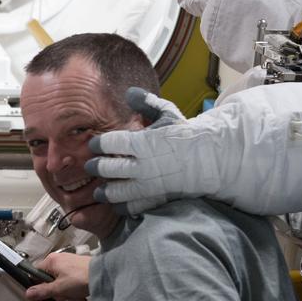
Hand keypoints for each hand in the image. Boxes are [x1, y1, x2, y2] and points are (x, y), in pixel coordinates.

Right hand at [24, 252, 91, 300]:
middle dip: (56, 293)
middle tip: (64, 298)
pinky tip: (82, 295)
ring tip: (77, 297)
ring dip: (67, 294)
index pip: (35, 275)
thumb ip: (42, 292)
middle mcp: (58, 259)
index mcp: (50, 261)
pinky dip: (75, 290)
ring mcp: (69, 263)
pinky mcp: (79, 268)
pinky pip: (70, 281)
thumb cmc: (79, 280)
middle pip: (48, 281)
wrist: (104, 275)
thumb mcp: (58, 289)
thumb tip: (27, 294)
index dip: (35, 290)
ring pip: (60, 283)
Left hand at [86, 87, 219, 215]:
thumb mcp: (167, 114)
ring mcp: (150, 184)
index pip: (111, 143)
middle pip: (110, 168)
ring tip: (98, 191)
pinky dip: (123, 207)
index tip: (94, 145)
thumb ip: (146, 103)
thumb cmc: (186, 134)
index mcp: (144, 142)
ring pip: (118, 191)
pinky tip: (117, 205)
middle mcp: (144, 165)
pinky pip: (135, 206)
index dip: (99, 144)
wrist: (212, 157)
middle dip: (96, 167)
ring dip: (105, 192)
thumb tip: (129, 92)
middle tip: (89, 166)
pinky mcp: (157, 198)